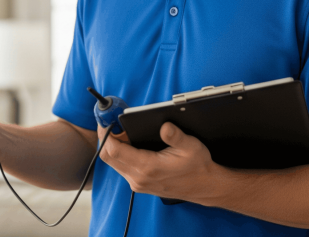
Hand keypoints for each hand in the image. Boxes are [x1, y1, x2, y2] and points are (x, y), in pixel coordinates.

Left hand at [98, 122, 218, 203]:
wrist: (204, 187)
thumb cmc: (197, 166)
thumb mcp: (191, 146)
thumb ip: (176, 136)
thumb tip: (164, 126)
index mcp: (148, 167)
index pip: (114, 151)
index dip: (105, 135)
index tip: (104, 121)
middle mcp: (139, 178)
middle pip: (108, 158)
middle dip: (105, 138)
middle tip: (109, 122)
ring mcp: (138, 183)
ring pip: (113, 163)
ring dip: (112, 147)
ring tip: (119, 130)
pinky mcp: (139, 184)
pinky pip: (121, 168)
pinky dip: (119, 155)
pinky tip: (128, 143)